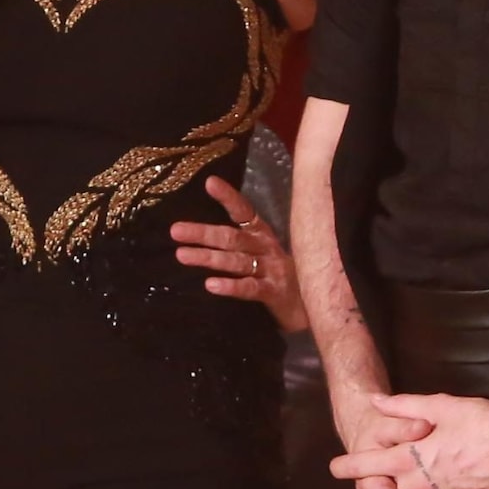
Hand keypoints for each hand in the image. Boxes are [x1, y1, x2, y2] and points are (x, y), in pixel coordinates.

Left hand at [170, 177, 306, 332]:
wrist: (312, 305)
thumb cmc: (280, 277)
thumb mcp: (262, 254)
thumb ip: (238, 243)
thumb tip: (202, 235)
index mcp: (263, 235)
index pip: (245, 211)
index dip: (228, 197)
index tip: (209, 182)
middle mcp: (267, 247)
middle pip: (232, 237)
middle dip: (203, 233)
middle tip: (175, 230)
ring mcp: (272, 270)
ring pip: (236, 261)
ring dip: (208, 258)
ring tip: (182, 255)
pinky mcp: (274, 293)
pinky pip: (249, 288)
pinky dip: (230, 286)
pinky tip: (210, 285)